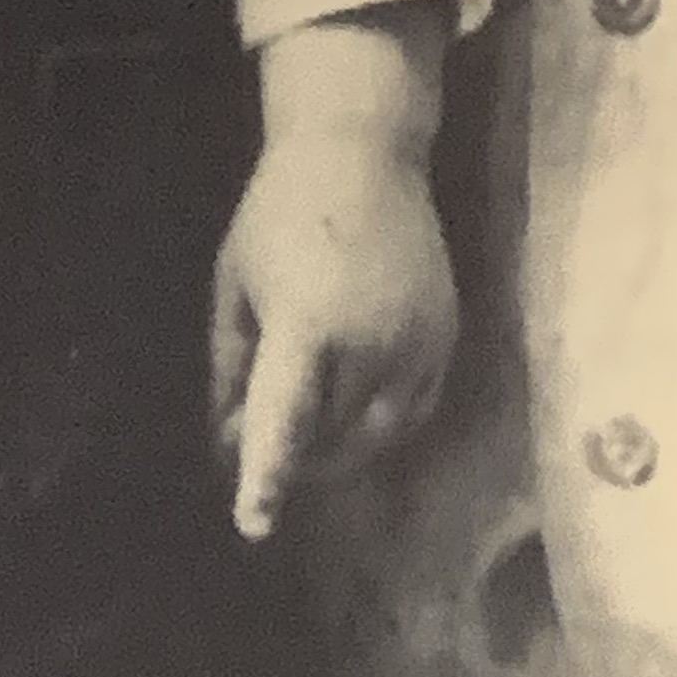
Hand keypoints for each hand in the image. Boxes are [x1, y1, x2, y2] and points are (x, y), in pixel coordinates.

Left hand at [211, 17, 457, 544]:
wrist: (363, 152)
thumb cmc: (280, 212)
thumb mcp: (236, 284)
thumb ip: (231, 367)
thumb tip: (229, 442)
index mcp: (308, 322)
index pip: (285, 418)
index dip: (266, 476)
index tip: (251, 524)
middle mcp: (372, 341)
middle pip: (332, 437)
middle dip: (294, 458)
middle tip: (261, 454)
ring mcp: (418, 342)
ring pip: (378, 436)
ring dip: (338, 451)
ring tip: (305, 441)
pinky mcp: (447, 338)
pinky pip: (414, 411)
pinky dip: (380, 427)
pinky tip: (352, 415)